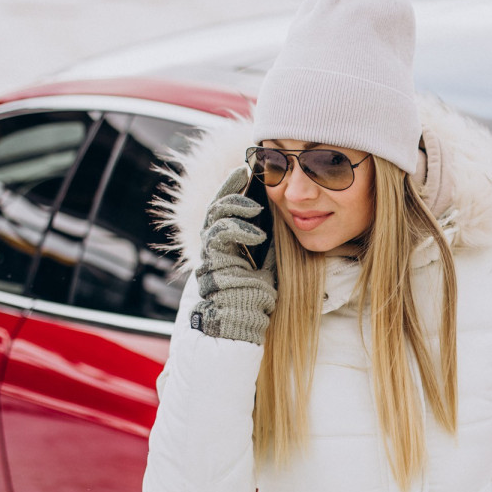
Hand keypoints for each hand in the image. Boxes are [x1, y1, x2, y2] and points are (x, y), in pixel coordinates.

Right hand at [191, 166, 276, 344]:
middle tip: (245, 173)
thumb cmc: (257, 296)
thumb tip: (281, 216)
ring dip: (237, 206)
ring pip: (215, 216)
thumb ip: (268, 240)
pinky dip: (239, 228)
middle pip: (216, 207)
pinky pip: (220, 233)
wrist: (246, 320)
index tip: (245, 171)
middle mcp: (214, 246)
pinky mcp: (212, 261)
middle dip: (230, 187)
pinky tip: (258, 234)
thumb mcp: (268, 261)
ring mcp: (210, 252)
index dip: (232, 188)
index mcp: (226, 243)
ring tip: (257, 208)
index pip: (225, 209)